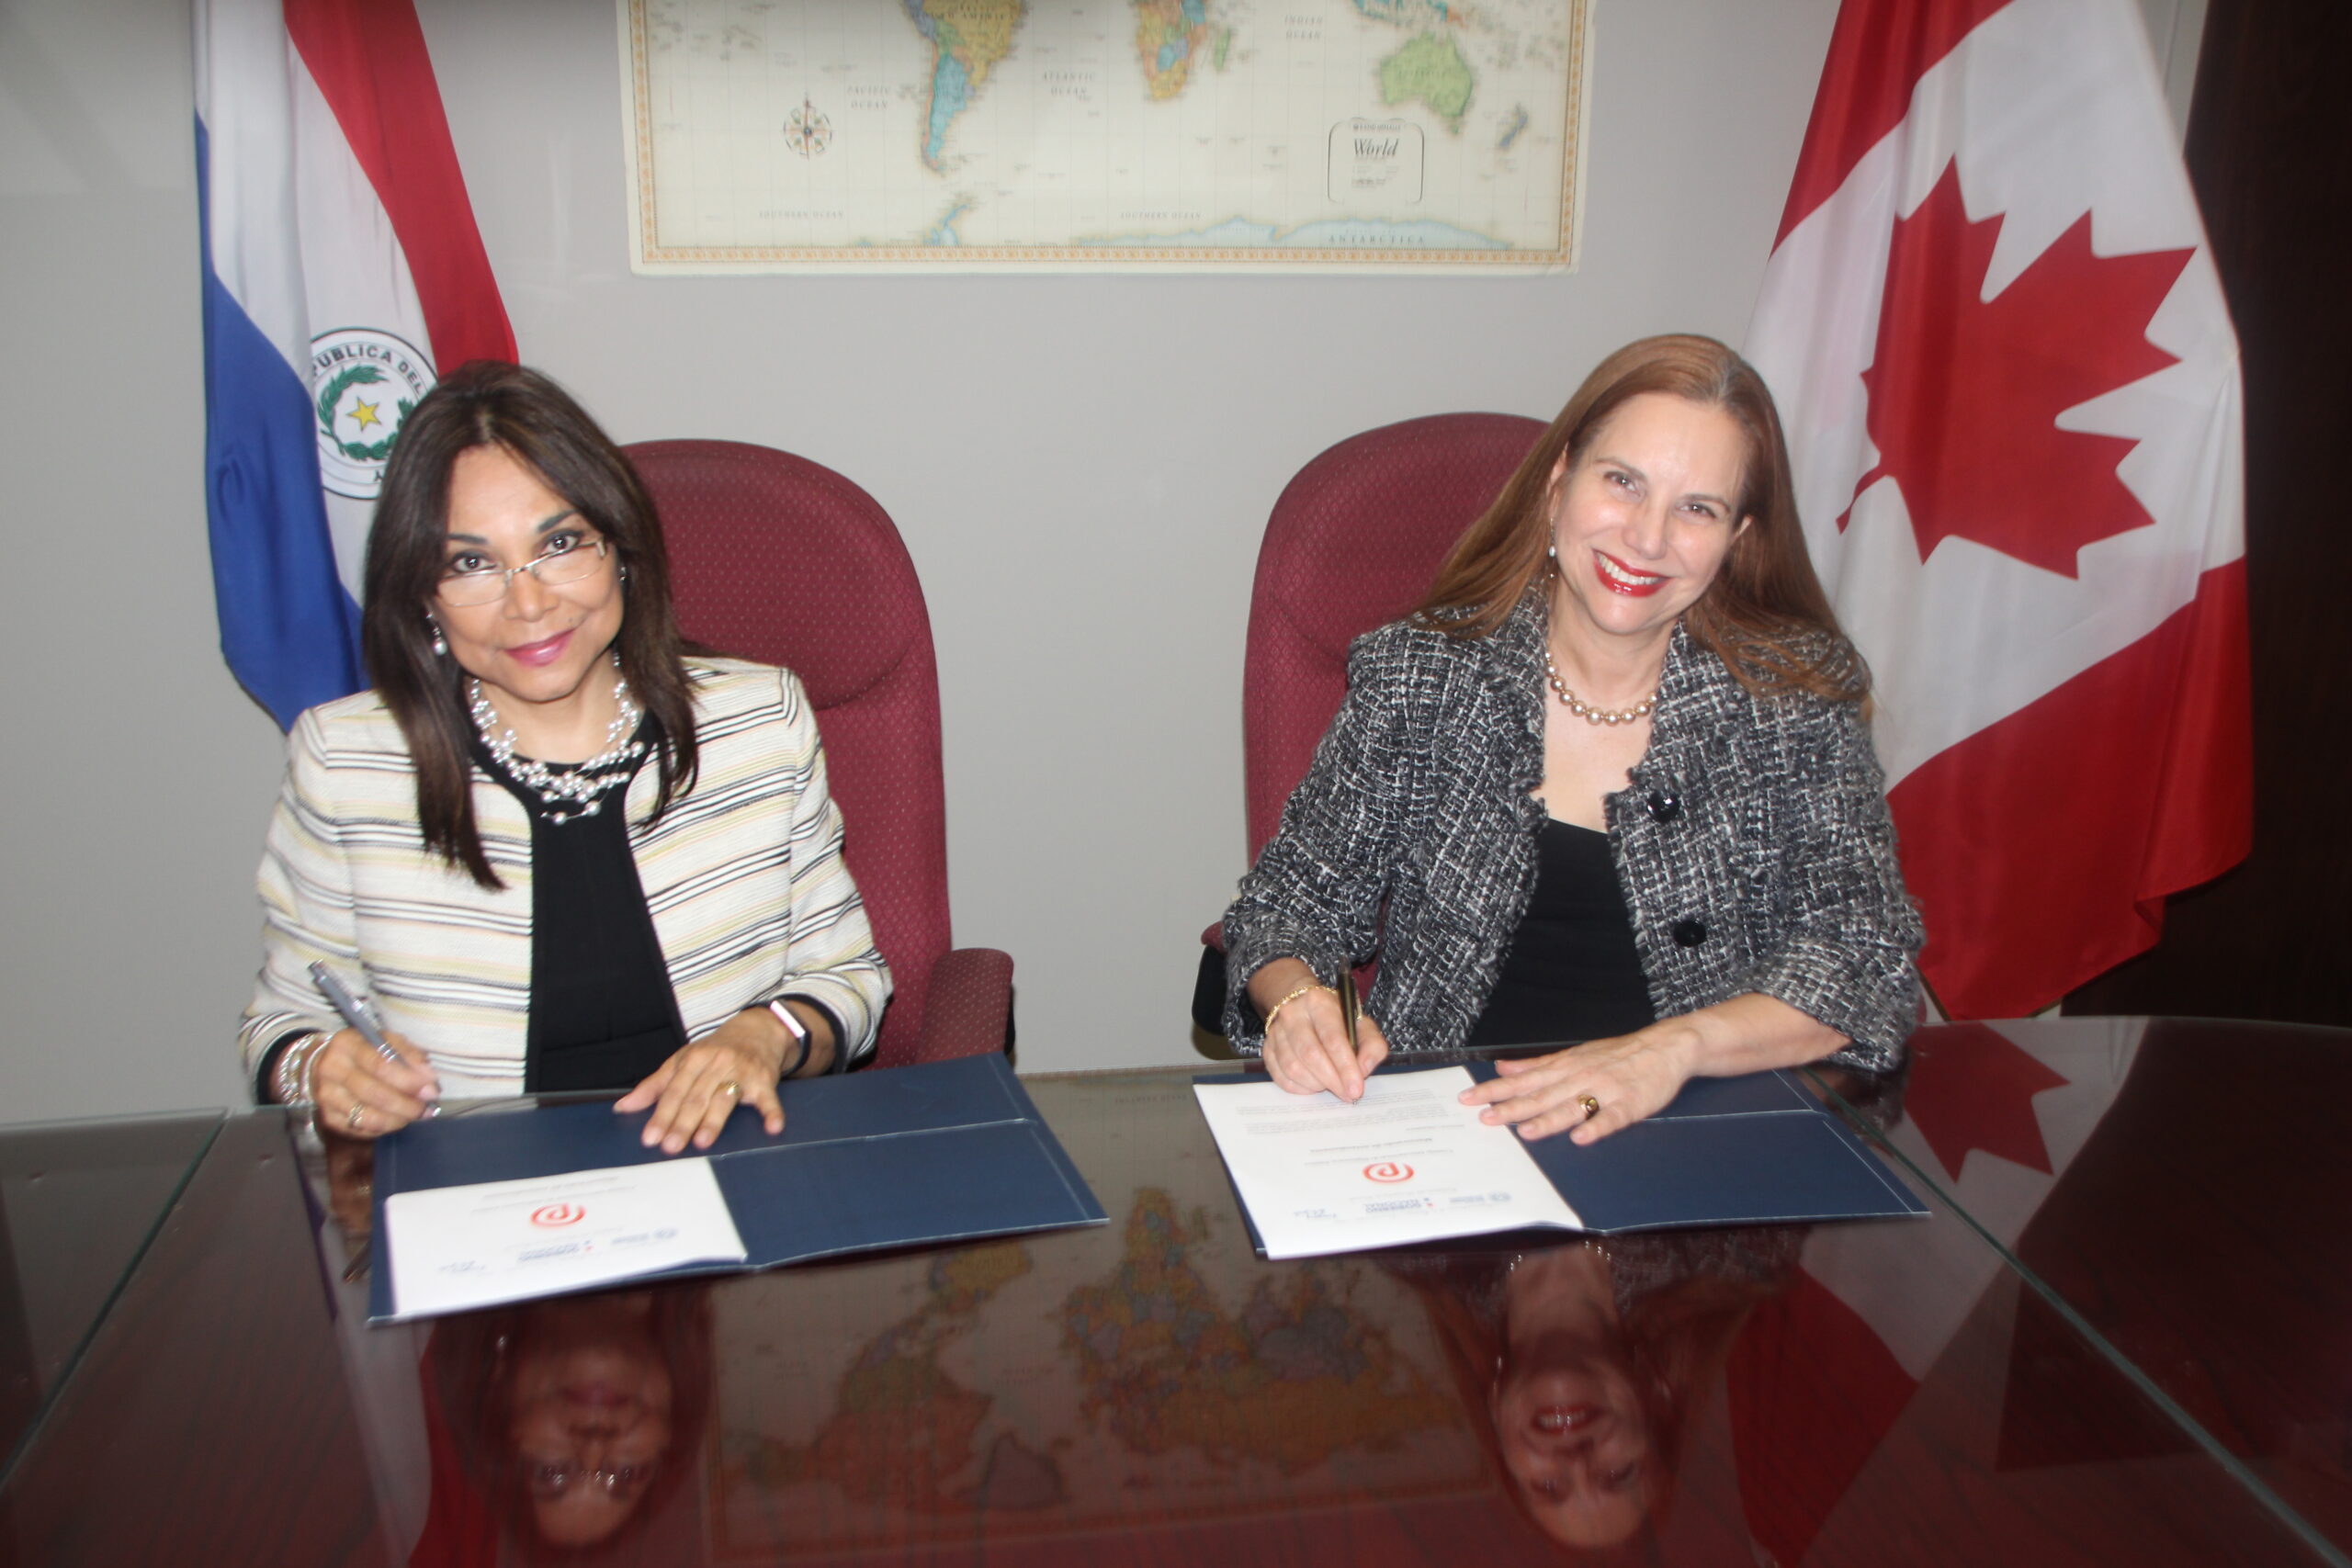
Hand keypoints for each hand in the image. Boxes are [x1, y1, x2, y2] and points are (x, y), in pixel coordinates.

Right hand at [312, 1028, 439, 1140]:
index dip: (408, 1081)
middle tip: (427, 1109)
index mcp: (346, 1043)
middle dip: (407, 1105)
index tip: (431, 1090)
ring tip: (415, 1114)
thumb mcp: (388, 1040)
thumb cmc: (367, 1049)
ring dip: (398, 1119)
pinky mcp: (328, 1117)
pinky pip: (361, 1129)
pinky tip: (396, 1119)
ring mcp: (327, 1095)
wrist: (328, 1061)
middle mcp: (331, 1069)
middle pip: (374, 1094)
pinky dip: (384, 1127)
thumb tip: (428, 1079)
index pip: (380, 1065)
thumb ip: (409, 1055)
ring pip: (367, 1117)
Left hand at [615, 1007, 788, 1153]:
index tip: (650, 1138)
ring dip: (714, 1120)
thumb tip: (623, 1107)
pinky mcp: (765, 1080)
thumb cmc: (715, 1052)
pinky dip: (771, 1112)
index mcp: (693, 1059)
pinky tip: (771, 1128)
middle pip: (697, 1097)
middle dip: (683, 1123)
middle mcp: (717, 1063)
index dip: (661, 1115)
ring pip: (725, 1098)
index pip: (674, 1091)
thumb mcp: (682, 1062)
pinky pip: (768, 1098)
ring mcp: (742, 1071)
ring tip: (702, 1142)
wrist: (757, 1030)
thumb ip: (654, 1086)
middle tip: (671, 1147)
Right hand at [1262, 980, 1389, 1101]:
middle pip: (1310, 1054)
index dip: (1345, 1067)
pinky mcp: (1267, 1048)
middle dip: (1332, 1080)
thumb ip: (1372, 1046)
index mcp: (1319, 1003)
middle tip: (1347, 1095)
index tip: (1356, 1089)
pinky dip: (1300, 1088)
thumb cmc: (1336, 1019)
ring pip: (1293, 1068)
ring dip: (1316, 1084)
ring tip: (1330, 1086)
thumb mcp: (1362, 1024)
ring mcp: (1276, 1031)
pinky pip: (1280, 1076)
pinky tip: (1313, 1085)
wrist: (1301, 1004)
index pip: (1333, 1038)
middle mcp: (1293, 1014)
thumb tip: (1363, 1070)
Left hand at [1458, 1023, 1699, 1143]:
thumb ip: (1538, 1065)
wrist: (1666, 1046)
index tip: (1469, 1099)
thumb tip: (1504, 1067)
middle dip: (1511, 1108)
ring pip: (1572, 1107)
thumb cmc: (1618, 1054)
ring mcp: (1606, 1090)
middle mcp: (1581, 1077)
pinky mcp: (1631, 1104)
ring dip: (1548, 1119)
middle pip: (1541, 1095)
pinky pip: (1611, 1118)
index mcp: (1566, 1066)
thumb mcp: (1574, 1053)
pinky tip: (1581, 1137)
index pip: (1524, 1080)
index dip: (1496, 1091)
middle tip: (1485, 1118)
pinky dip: (1596, 1127)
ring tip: (1525, 1132)